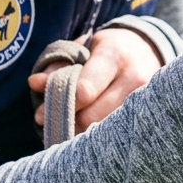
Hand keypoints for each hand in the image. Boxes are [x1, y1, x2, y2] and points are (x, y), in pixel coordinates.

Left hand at [27, 28, 161, 132]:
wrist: (149, 50)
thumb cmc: (109, 48)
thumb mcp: (85, 47)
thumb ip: (60, 65)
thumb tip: (34, 83)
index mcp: (115, 56)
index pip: (85, 90)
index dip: (60, 104)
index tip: (40, 113)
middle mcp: (134, 78)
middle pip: (93, 116)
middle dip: (67, 122)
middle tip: (50, 124)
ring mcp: (144, 100)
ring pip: (104, 131)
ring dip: (81, 132)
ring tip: (67, 126)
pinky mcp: (147, 115)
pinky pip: (116, 134)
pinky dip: (97, 134)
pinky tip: (86, 130)